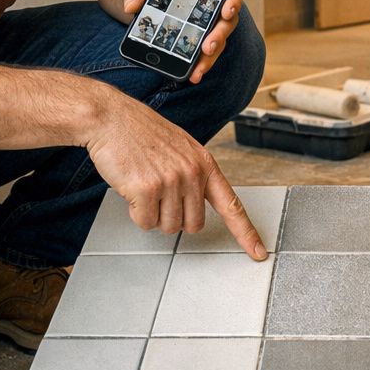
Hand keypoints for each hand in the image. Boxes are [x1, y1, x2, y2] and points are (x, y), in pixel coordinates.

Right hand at [85, 93, 267, 259]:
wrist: (111, 118)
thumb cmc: (141, 131)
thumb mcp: (180, 148)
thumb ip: (194, 174)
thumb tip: (195, 204)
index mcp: (204, 163)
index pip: (232, 205)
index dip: (246, 232)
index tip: (258, 251)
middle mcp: (192, 173)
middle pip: (192, 225)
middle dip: (174, 217)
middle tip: (160, 195)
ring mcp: (171, 181)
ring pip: (167, 226)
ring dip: (153, 214)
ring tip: (144, 185)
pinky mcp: (147, 189)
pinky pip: (145, 222)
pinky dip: (136, 212)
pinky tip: (132, 188)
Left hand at [121, 0, 245, 84]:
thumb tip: (131, 6)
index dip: (233, 0)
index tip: (226, 10)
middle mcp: (211, 7)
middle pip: (227, 21)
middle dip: (219, 35)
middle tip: (207, 46)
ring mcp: (205, 26)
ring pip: (218, 42)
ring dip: (211, 56)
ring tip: (198, 68)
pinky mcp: (196, 42)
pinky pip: (204, 54)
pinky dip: (200, 65)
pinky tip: (193, 76)